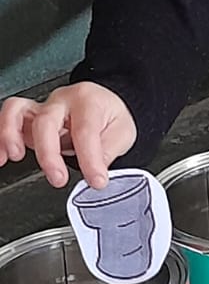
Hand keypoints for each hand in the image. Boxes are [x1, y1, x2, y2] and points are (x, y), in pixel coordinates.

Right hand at [0, 84, 136, 189]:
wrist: (104, 103)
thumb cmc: (109, 116)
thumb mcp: (122, 132)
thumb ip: (108, 151)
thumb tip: (96, 170)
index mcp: (88, 102)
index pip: (85, 131)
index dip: (90, 160)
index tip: (96, 181)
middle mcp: (61, 101)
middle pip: (46, 122)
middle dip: (49, 154)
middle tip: (59, 179)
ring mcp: (42, 108)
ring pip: (17, 111)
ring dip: (11, 134)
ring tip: (15, 156)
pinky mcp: (29, 118)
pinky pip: (9, 119)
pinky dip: (2, 137)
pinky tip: (3, 156)